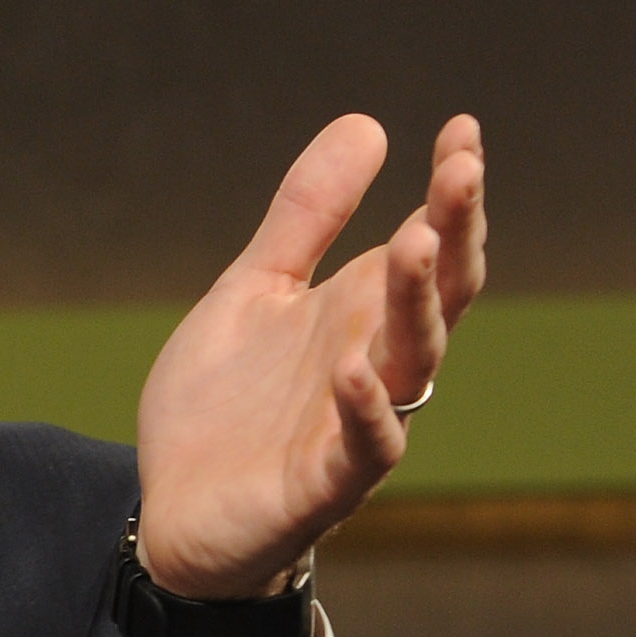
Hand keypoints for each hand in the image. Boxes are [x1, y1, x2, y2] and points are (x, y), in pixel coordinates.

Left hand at [135, 114, 486, 599]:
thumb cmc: (224, 406)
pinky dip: (366, 409)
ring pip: (412, 362)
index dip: (452, 193)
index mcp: (363, 314)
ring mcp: (355, 425)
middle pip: (439, 296)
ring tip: (414, 239)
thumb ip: (305, 219)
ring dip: (417, 304)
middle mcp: (376, 363)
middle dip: (454, 234)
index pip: (431, 246)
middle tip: (462, 171)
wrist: (173, 513)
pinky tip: (354, 366)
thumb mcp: (253, 291)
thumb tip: (367, 123)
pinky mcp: (322, 485)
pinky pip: (365, 449)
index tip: (461, 129)